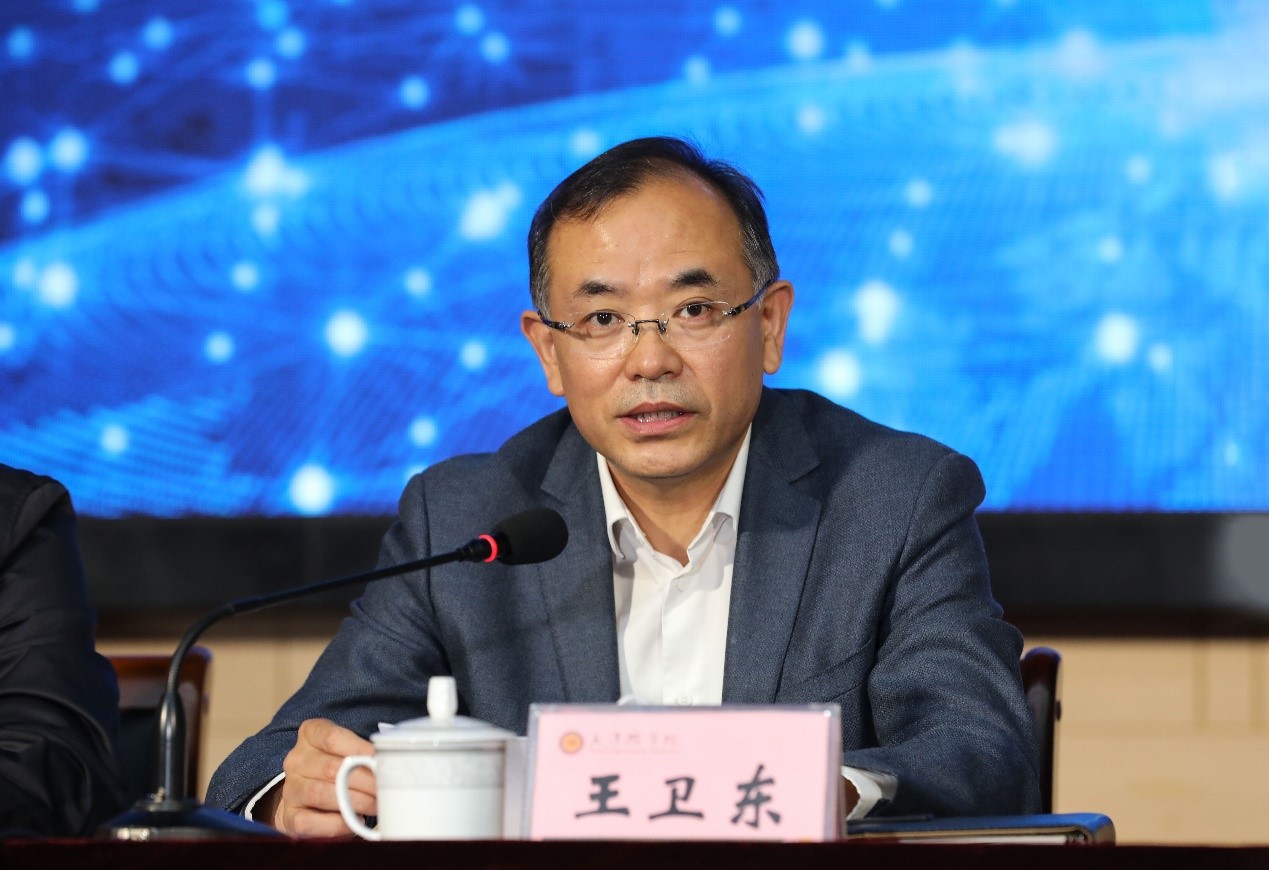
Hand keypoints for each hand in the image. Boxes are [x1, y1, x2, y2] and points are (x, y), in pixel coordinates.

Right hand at [264, 718, 375, 837]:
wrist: (309, 797)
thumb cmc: (336, 768)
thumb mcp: (346, 750)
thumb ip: (361, 753)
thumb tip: (385, 764)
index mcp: (310, 735)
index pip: (332, 738)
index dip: (359, 749)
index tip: (379, 761)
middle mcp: (296, 760)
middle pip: (331, 769)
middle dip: (365, 780)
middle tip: (385, 789)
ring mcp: (290, 789)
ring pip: (320, 793)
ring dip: (354, 801)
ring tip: (376, 806)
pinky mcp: (290, 816)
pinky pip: (310, 822)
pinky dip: (337, 824)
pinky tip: (355, 822)